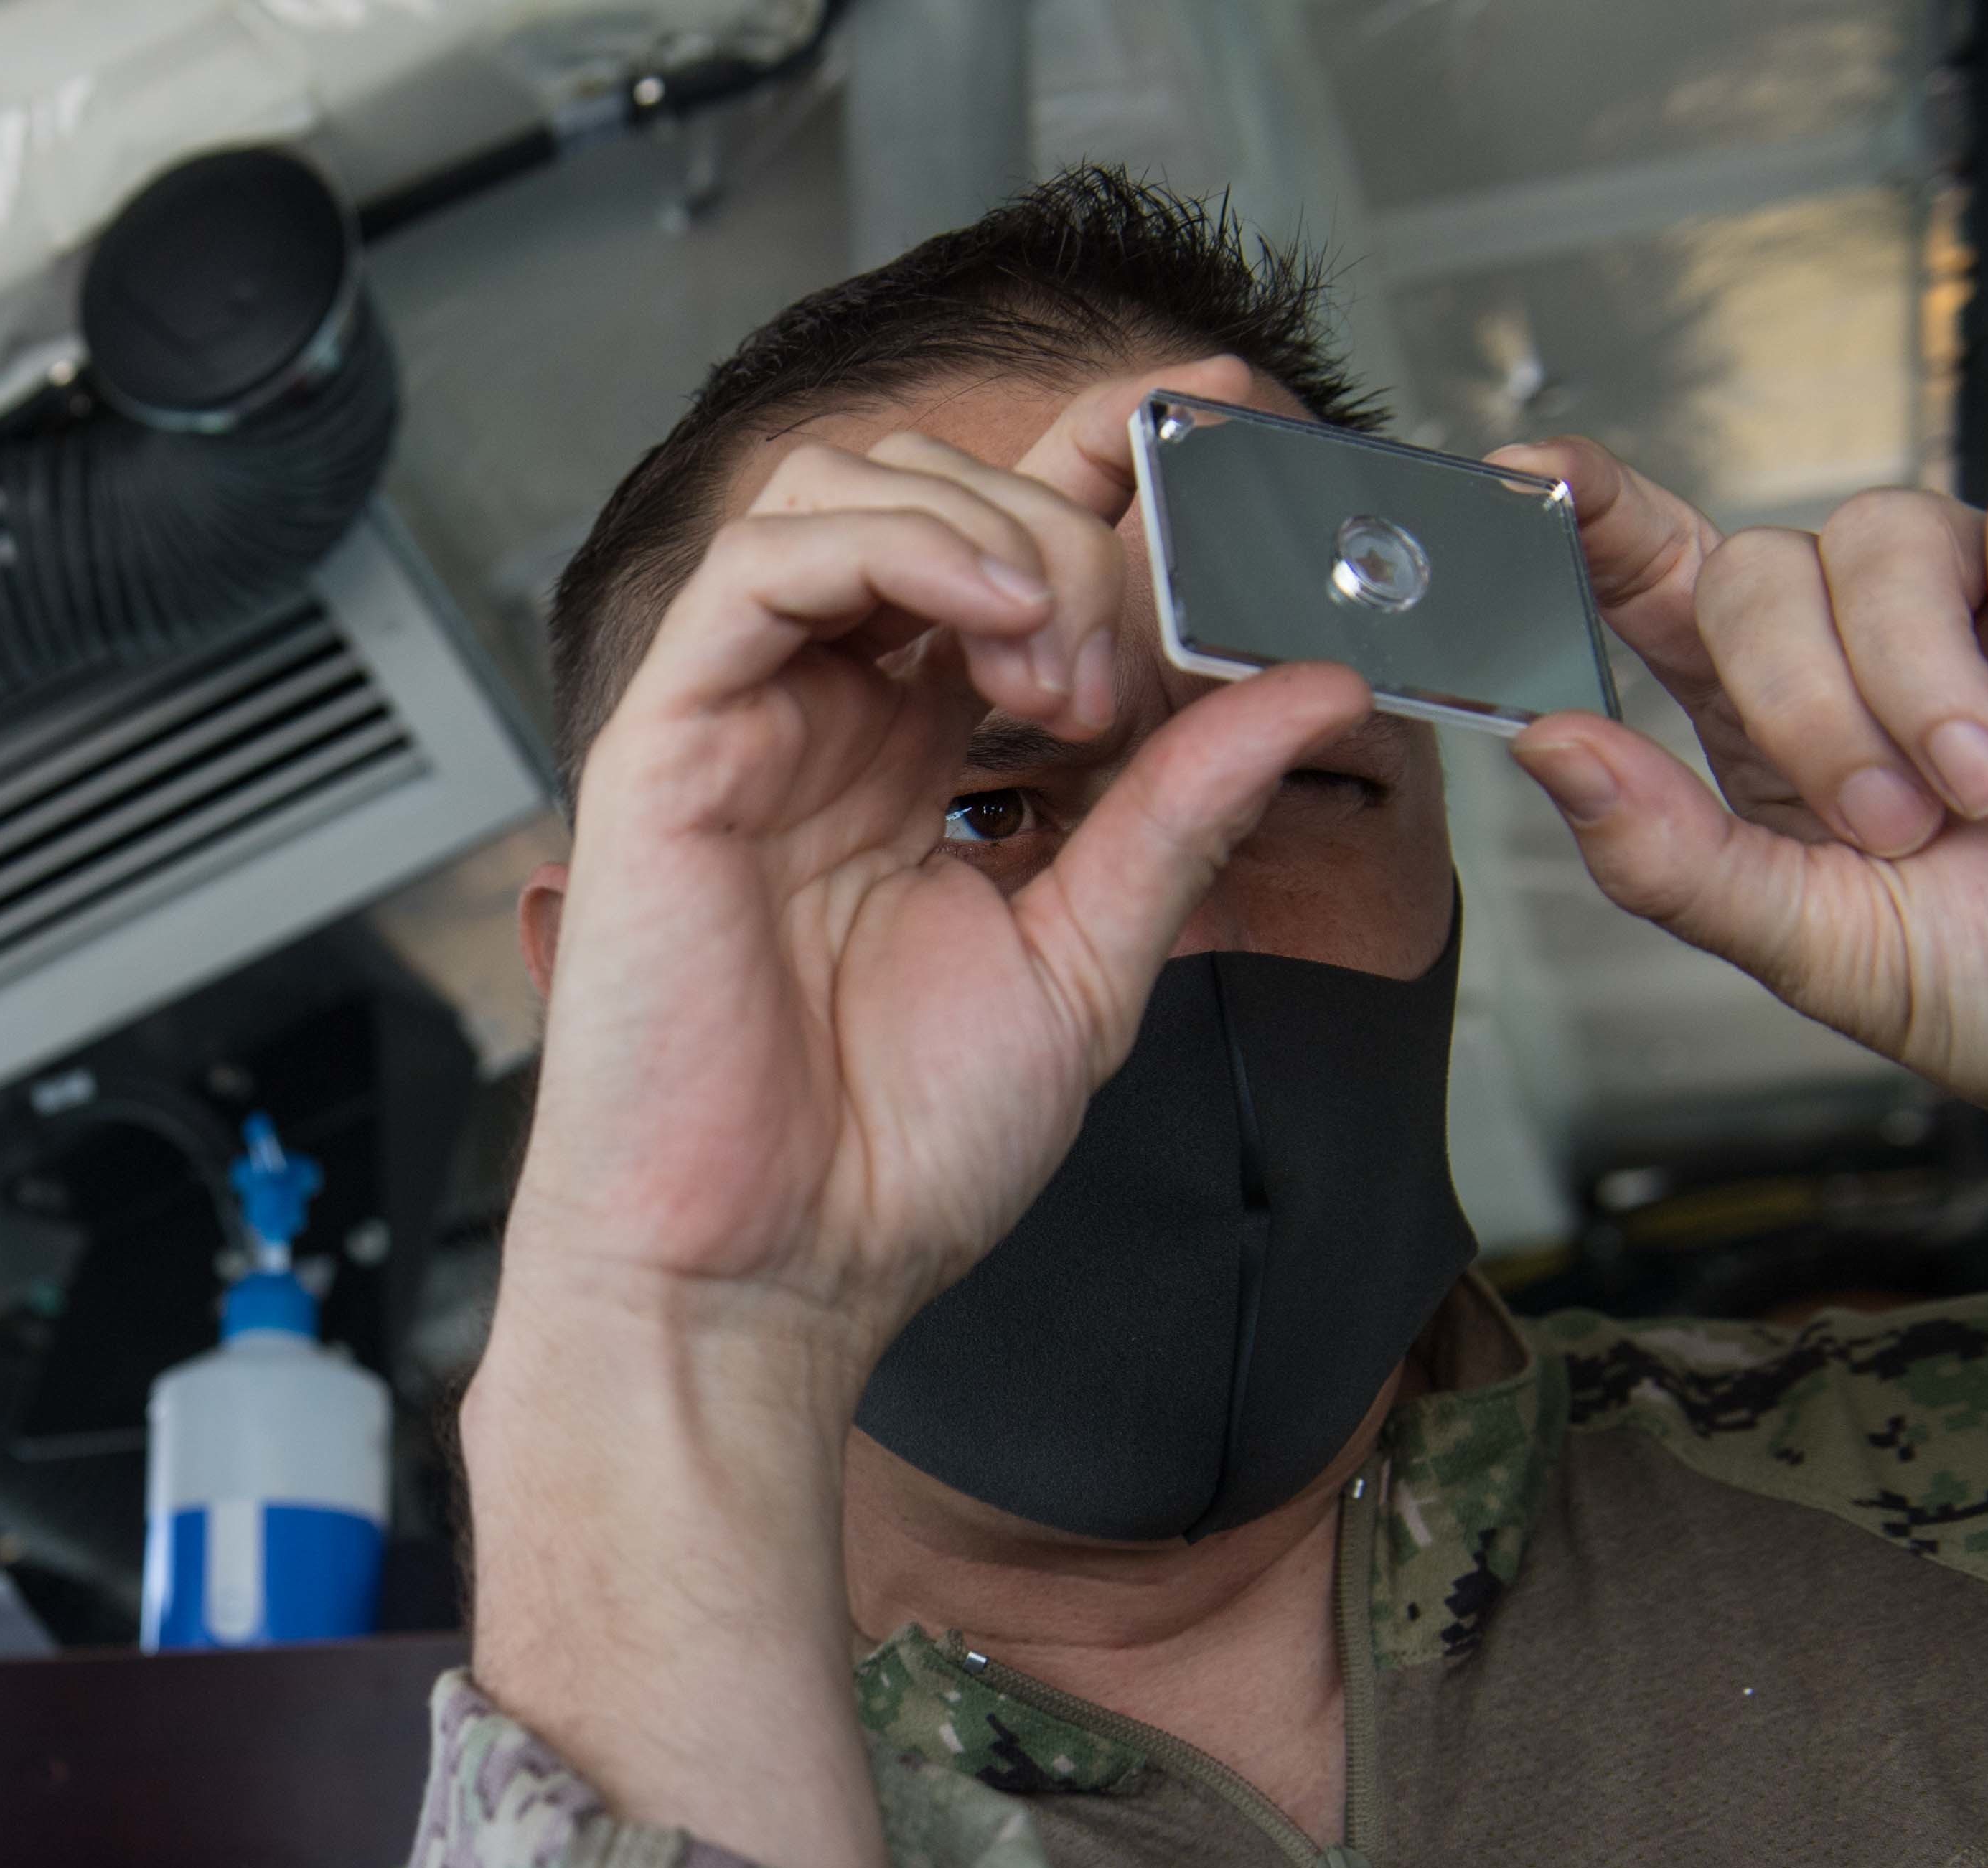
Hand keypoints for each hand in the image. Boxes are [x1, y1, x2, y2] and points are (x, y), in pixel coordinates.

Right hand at [463, 361, 1367, 1867]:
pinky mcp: (668, 744)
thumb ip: (1183, 812)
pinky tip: (993, 617)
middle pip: (937, 487)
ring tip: (1062, 668)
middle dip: (1070, 531)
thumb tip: (1318, 684)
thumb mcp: (1088, 959)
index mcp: (913, 757)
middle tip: (1132, 674)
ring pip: (847, 488)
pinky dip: (894, 545)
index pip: (1003, 544)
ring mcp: (743, 722)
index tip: (1237, 466)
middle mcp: (825, 718)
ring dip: (989, 532)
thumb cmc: (888, 1160)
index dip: (1110, 473)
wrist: (764, 1281)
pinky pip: (760, 565)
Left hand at [1501, 444, 1987, 1175]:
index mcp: (1777, 731)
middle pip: (1755, 569)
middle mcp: (1870, 647)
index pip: (1659, 587)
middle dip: (1803, 699)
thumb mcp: (1824, 946)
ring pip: (1884, 537)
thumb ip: (1672, 857)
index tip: (1526, 474)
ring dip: (1922, 684)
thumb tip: (1544, 746)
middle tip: (1895, 820)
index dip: (1595, 519)